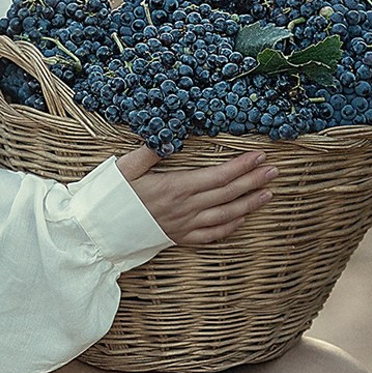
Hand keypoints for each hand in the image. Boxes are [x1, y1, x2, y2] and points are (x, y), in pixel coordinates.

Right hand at [115, 144, 273, 245]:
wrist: (98, 232)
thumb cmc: (109, 197)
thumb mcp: (125, 167)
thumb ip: (150, 151)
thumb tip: (170, 135)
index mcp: (175, 187)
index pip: (218, 176)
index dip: (241, 166)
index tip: (259, 155)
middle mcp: (185, 208)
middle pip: (228, 194)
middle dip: (253, 181)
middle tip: (274, 170)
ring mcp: (183, 225)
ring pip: (225, 215)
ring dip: (249, 204)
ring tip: (268, 193)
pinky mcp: (178, 238)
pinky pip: (210, 235)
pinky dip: (229, 226)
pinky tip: (242, 218)